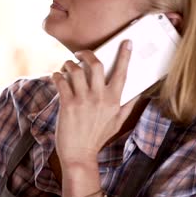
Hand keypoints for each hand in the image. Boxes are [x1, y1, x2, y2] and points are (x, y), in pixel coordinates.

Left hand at [52, 40, 135, 167]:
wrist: (79, 154)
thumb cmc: (97, 137)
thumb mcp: (118, 122)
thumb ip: (128, 106)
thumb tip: (138, 92)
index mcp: (115, 101)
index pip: (122, 73)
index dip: (125, 55)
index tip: (126, 42)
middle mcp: (100, 98)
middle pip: (96, 64)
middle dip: (86, 54)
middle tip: (80, 54)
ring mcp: (84, 101)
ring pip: (75, 70)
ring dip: (68, 64)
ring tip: (66, 68)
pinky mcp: (67, 104)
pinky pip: (60, 81)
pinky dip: (56, 76)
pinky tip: (56, 78)